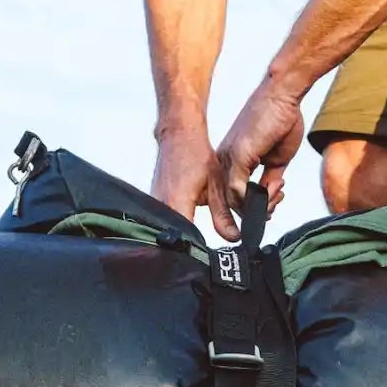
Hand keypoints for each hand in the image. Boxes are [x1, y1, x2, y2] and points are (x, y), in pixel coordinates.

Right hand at [152, 124, 236, 241]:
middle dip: (192, 242)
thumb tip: (233, 236)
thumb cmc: (194, 154)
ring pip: (169, 229)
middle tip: (207, 238)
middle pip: (175, 237)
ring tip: (197, 223)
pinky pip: (165, 220)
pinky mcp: (153, 201)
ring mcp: (154, 204)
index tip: (209, 250)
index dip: (198, 248)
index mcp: (176, 203)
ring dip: (185, 231)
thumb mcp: (216, 186)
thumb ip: (223, 215)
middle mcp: (160, 205)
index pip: (184, 240)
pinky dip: (178, 221)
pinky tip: (188, 215)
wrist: (179, 135)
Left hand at [216, 80, 304, 216]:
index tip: (245, 230)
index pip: (223, 197)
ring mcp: (229, 158)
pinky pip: (238, 190)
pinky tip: (272, 193)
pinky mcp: (237, 155)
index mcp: (232, 161)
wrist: (284, 96)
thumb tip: (268, 197)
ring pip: (233, 200)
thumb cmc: (281, 120)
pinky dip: (256, 199)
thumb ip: (270, 178)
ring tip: (276, 197)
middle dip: (237, 222)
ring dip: (260, 206)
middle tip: (257, 225)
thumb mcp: (276, 158)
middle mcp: (225, 160)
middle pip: (222, 204)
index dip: (231, 217)